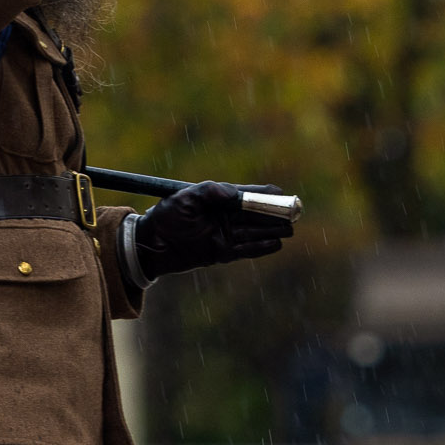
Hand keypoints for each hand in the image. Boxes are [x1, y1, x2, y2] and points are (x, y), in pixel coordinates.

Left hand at [129, 181, 291, 280]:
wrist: (151, 244)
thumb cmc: (166, 216)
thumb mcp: (185, 198)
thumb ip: (210, 192)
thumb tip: (235, 194)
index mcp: (217, 200)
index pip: (246, 195)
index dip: (264, 194)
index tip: (281, 193)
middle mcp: (224, 217)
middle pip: (255, 214)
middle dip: (274, 213)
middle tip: (293, 212)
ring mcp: (224, 235)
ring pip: (254, 232)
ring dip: (272, 230)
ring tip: (289, 228)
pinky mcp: (222, 253)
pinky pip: (246, 250)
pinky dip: (261, 247)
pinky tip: (276, 244)